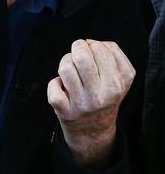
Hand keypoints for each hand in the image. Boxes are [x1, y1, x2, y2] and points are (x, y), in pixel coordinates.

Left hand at [47, 39, 135, 168]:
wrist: (93, 131)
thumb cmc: (103, 96)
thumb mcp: (120, 79)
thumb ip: (113, 56)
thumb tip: (92, 43)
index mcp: (118, 84)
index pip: (103, 50)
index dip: (92, 44)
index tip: (91, 49)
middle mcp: (102, 95)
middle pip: (82, 57)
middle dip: (77, 48)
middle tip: (77, 54)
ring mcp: (83, 104)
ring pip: (66, 68)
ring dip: (65, 63)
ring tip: (69, 70)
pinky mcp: (65, 111)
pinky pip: (53, 87)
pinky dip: (54, 83)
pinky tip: (61, 86)